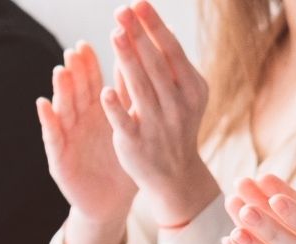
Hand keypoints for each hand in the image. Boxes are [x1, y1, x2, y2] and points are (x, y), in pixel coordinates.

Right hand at [37, 42, 136, 243]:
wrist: (111, 203)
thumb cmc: (120, 165)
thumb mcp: (126, 130)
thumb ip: (126, 103)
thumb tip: (134, 69)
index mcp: (95, 113)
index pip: (91, 84)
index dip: (88, 66)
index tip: (87, 45)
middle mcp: (78, 122)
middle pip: (75, 92)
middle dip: (74, 72)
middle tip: (74, 52)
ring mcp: (67, 139)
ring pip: (63, 110)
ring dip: (61, 91)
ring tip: (61, 71)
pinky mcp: (59, 159)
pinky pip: (53, 138)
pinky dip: (48, 121)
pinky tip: (44, 105)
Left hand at [101, 1, 218, 227]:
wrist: (176, 176)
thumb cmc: (176, 126)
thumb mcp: (181, 94)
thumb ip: (167, 64)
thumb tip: (158, 24)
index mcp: (192, 89)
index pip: (171, 51)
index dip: (154, 26)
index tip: (138, 3)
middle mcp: (178, 105)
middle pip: (155, 65)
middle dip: (138, 36)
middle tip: (122, 11)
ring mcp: (159, 126)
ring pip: (141, 88)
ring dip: (128, 60)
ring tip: (115, 34)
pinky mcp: (138, 144)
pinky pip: (126, 123)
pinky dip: (116, 108)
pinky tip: (104, 91)